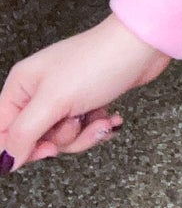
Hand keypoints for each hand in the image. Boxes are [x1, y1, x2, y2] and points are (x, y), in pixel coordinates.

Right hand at [0, 14, 171, 175]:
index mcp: (21, 86)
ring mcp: (65, 96)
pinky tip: (111, 118)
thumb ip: (24, 133)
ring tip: (100, 120)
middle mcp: (39, 91)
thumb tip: (5, 161)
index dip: (20, 148)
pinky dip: (98, 127)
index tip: (46, 150)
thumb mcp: (53, 101)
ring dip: (84, 134)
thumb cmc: (98, 63)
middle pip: (35, 137)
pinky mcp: (88, 101)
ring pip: (62, 136)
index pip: (3, 130)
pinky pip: (83, 129)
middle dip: (62, 138)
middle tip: (75, 124)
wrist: (142, 46)